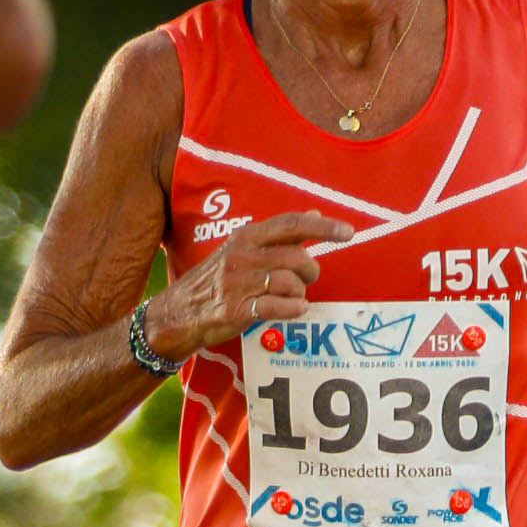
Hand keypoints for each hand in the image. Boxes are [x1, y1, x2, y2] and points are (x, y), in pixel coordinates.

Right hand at [153, 207, 344, 353]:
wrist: (177, 313)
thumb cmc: (218, 280)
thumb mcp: (243, 249)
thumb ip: (280, 235)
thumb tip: (315, 213)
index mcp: (246, 237)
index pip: (291, 225)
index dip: (323, 227)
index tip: (349, 232)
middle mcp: (242, 256)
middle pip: (298, 258)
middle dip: (311, 272)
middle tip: (305, 280)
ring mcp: (237, 283)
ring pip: (291, 283)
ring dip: (300, 293)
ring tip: (289, 297)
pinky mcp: (236, 309)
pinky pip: (278, 307)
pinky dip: (293, 309)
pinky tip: (294, 309)